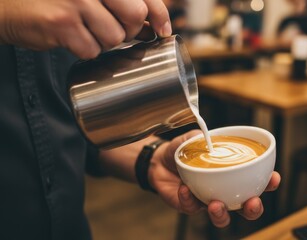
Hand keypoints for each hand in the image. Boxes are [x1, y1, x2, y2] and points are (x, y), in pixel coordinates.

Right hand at [0, 0, 171, 58]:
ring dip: (103, 41)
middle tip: (114, 30)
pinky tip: (72, 38)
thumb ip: (121, 5)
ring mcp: (75, 1)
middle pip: (134, 16)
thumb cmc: (56, 0)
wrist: (10, 4)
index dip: (159, 14)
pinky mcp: (61, 23)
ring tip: (85, 30)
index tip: (163, 30)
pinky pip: (91, 50)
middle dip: (129, 30)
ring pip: (113, 37)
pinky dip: (85, 50)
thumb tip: (152, 26)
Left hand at [149, 130, 280, 227]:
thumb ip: (204, 137)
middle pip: (246, 207)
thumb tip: (210, 138)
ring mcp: (208, 201)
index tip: (274, 178)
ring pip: (223, 217)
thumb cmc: (183, 149)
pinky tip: (185, 189)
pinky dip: (189, 199)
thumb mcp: (194, 137)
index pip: (258, 181)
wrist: (159, 160)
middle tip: (252, 203)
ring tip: (216, 204)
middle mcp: (225, 191)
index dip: (269, 183)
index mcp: (233, 174)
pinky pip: (193, 208)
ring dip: (222, 214)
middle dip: (253, 209)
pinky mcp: (190, 207)